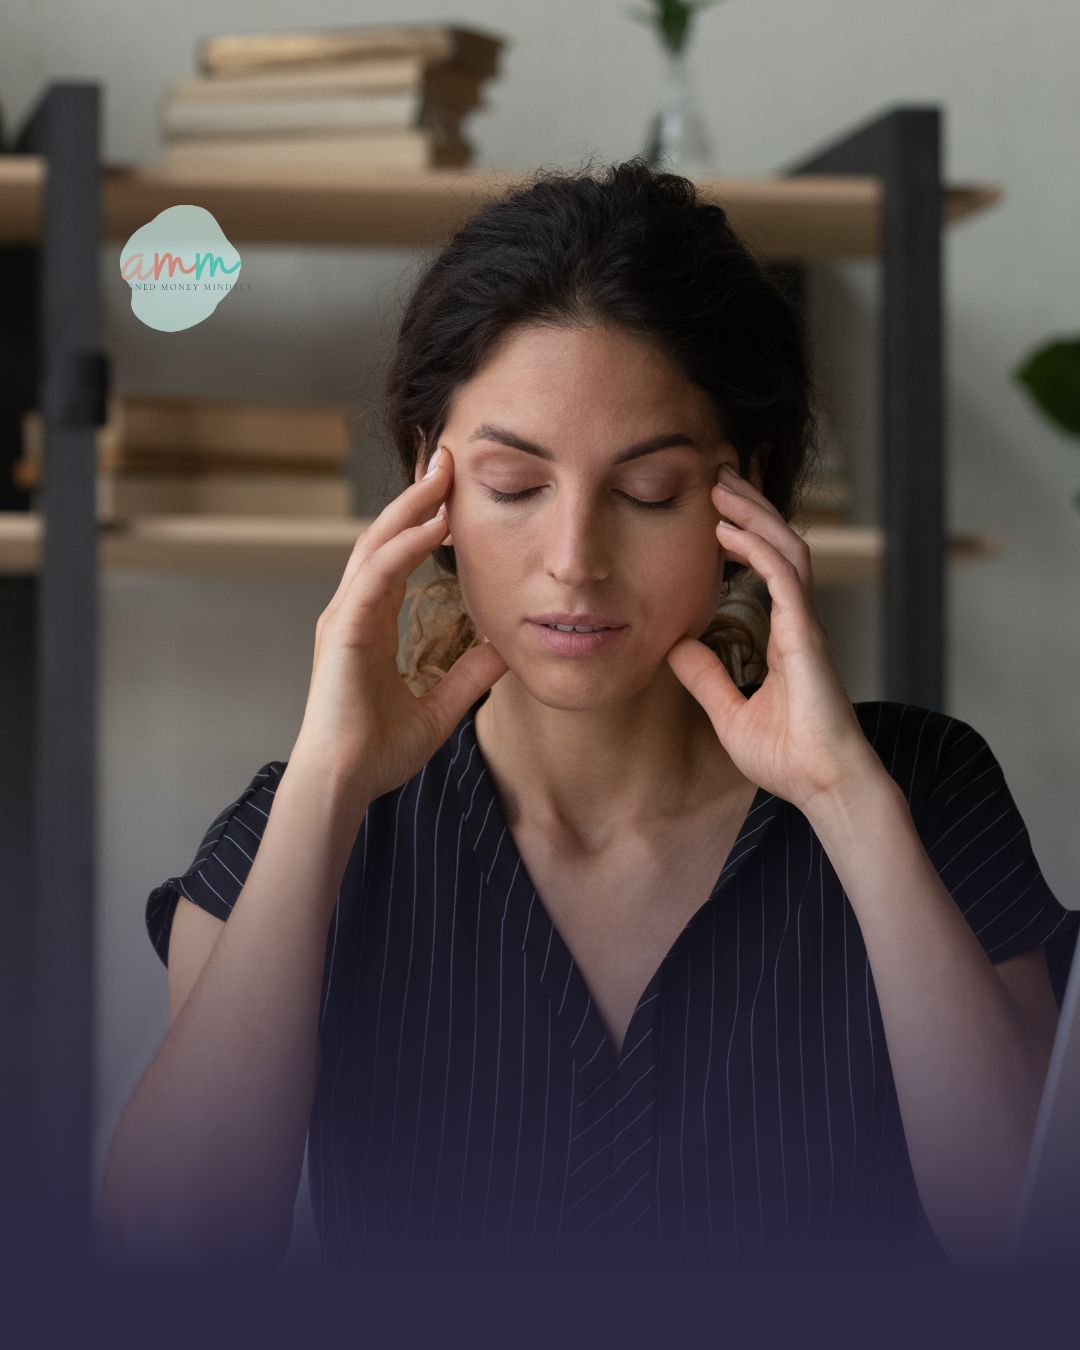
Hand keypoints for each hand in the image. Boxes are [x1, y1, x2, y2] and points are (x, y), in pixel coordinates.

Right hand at [290, 443, 508, 800]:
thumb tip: (504, 647)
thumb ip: (468, 674)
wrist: (344, 782)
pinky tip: (434, 523)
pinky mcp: (342, 629)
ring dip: (411, 505)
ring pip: (377, 543)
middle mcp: (354, 612)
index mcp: (370, 625)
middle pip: (385, 537)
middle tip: (447, 458)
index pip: (397, 559)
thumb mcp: (440, 706)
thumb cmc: (378, 752)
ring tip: (443, 472)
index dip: (422, 523)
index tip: (452, 494)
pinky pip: (376, 574)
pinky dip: (404, 545)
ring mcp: (344, 617)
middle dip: (415, 496)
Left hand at [664, 462, 883, 814]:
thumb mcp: (730, 713)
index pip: (770, 569)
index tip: (717, 512)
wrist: (824, 785)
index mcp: (786, 636)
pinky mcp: (807, 637)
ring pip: (787, 549)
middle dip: (751, 508)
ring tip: (722, 488)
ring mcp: (806, 626)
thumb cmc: (788, 759)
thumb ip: (707, 678)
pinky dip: (758, 549)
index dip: (747, 536)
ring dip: (754, 515)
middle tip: (719, 477)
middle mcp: (800, 623)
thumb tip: (676, 647)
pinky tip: (729, 533)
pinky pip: (785, 578)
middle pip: (780, 546)